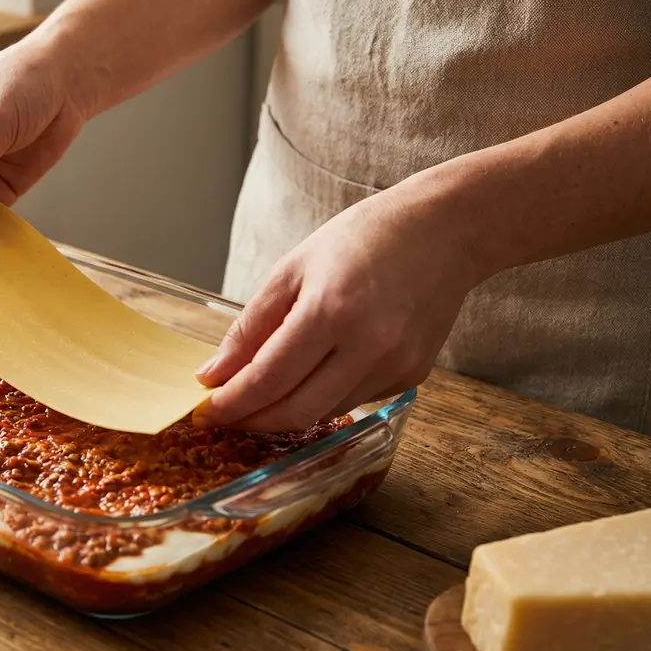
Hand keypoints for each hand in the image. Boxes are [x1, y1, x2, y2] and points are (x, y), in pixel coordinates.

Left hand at [194, 179, 484, 431]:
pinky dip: (324, 395)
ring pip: (324, 411)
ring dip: (286, 410)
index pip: (268, 378)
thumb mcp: (293, 269)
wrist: (444, 231)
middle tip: (226, 415)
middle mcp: (369, 345)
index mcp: (331, 310)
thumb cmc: (363, 239)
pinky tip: (314, 373)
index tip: (205, 411)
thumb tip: (215, 374)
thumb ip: (251, 326)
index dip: (232, 403)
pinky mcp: (412, 375)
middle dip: (253, 419)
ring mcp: (396, 364)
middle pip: (296, 410)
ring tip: (261, 394)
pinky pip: (354, 399)